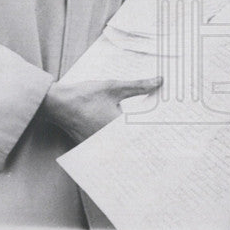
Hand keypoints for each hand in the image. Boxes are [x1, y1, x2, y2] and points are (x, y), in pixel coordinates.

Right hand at [42, 76, 162, 143]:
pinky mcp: (92, 145)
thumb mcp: (114, 86)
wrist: (56, 103)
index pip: (144, 136)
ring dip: (133, 145)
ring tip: (149, 146)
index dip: (158, 136)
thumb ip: (139, 86)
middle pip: (134, 145)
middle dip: (148, 143)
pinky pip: (110, 147)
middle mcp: (109, 140)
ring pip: (122, 148)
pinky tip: (126, 138)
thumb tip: (159, 81)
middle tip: (168, 146)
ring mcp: (99, 145)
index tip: (173, 137)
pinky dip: (119, 144)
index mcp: (117, 128)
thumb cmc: (83, 95)